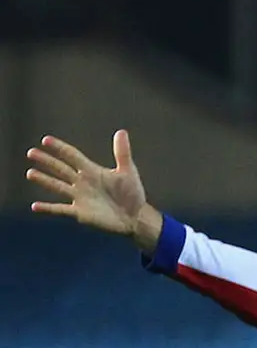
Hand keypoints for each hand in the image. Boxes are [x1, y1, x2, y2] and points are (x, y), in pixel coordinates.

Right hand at [25, 130, 161, 249]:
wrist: (134, 216)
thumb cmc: (131, 193)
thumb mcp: (128, 171)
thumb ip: (122, 152)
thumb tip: (121, 131)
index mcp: (92, 171)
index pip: (72, 156)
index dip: (60, 148)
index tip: (45, 140)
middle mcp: (82, 182)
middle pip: (61, 169)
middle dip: (47, 161)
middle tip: (31, 152)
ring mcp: (80, 197)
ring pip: (58, 186)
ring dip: (45, 180)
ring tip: (30, 173)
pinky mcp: (80, 212)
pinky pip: (61, 209)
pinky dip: (48, 208)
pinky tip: (34, 206)